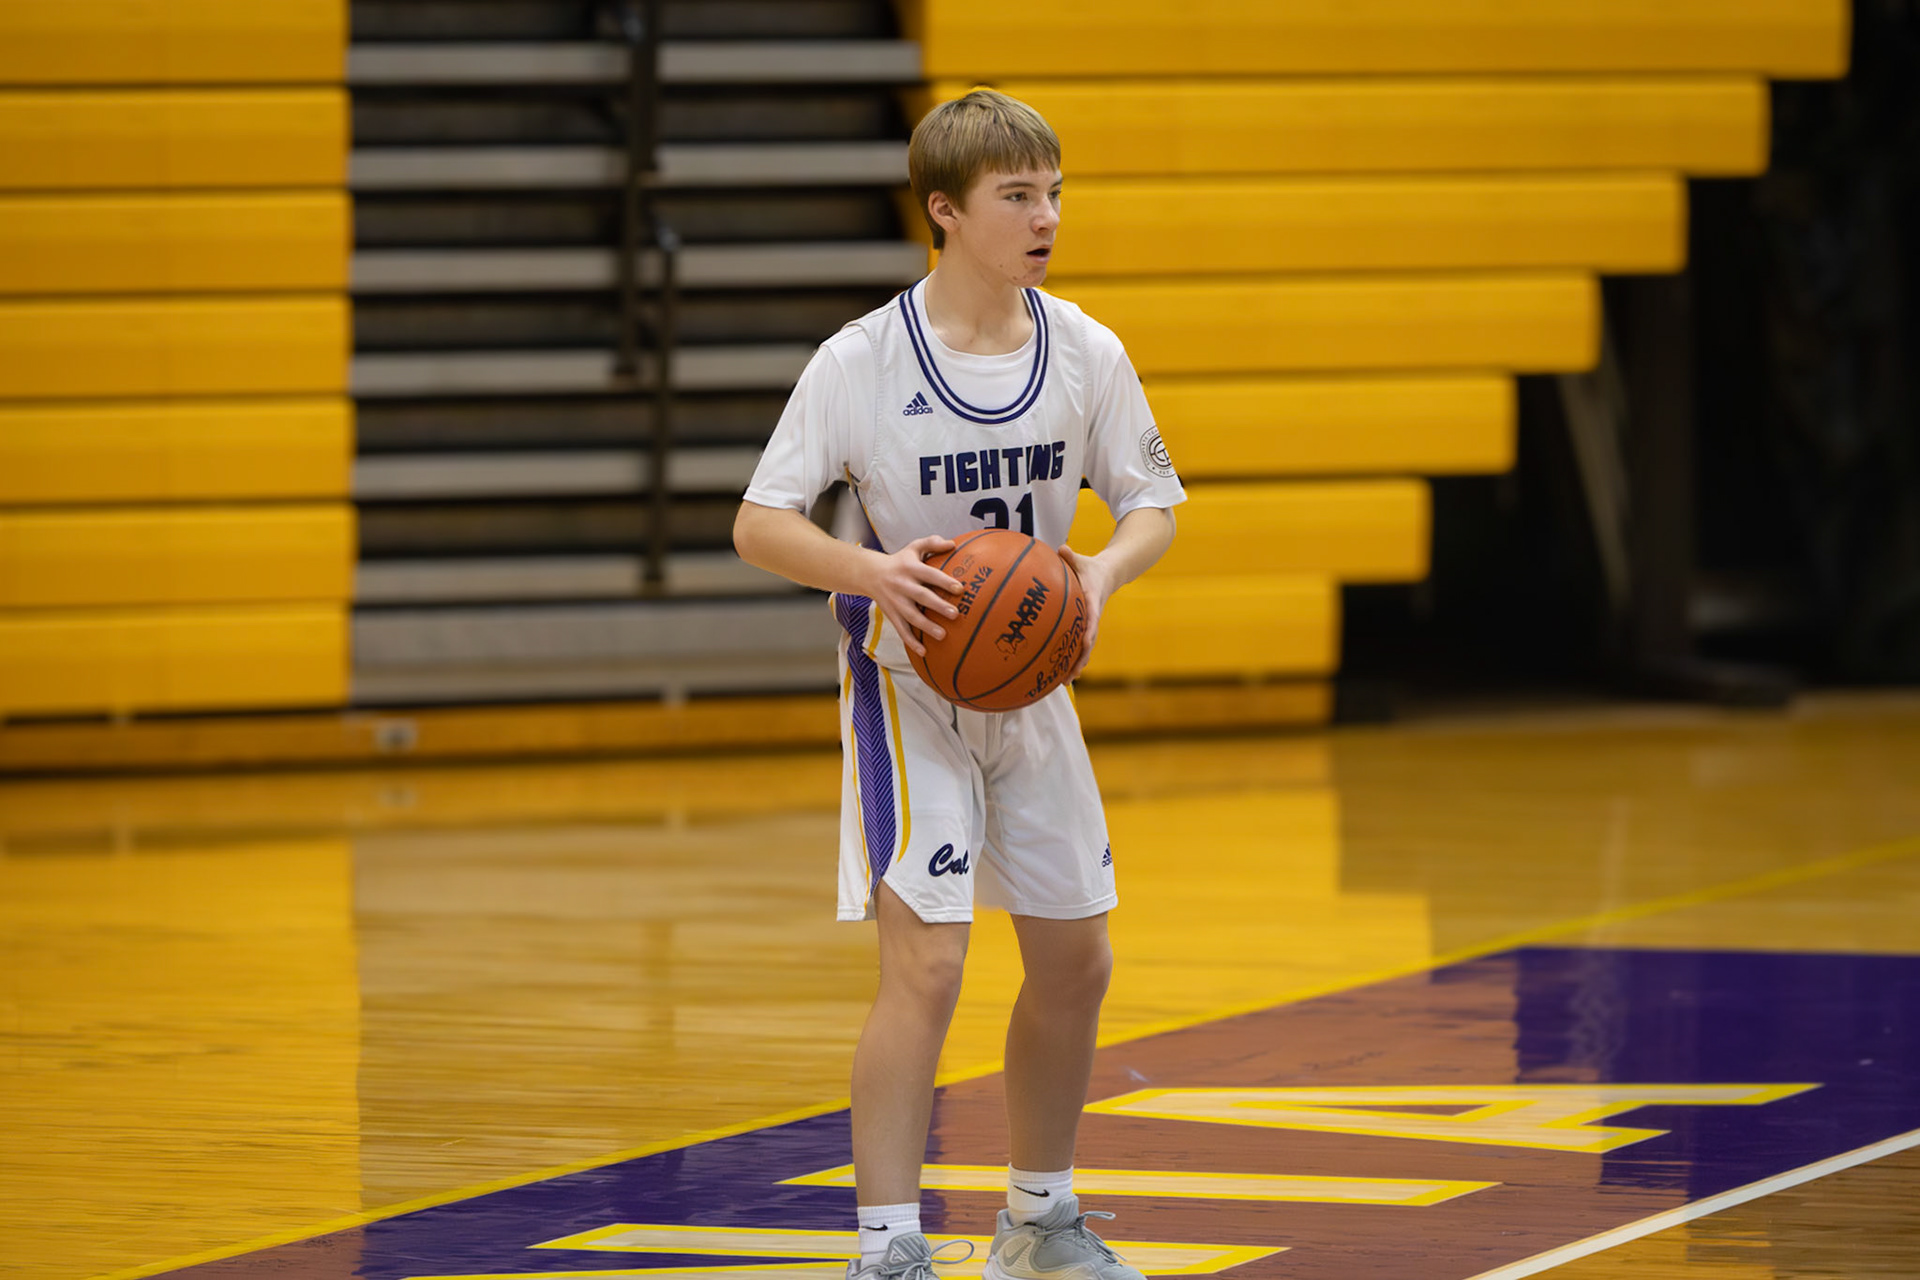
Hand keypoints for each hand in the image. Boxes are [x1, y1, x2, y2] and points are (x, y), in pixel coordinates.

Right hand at [862, 535, 960, 657]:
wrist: (870, 574)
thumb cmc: (900, 561)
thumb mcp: (913, 547)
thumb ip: (932, 543)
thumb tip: (953, 544)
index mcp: (910, 568)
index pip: (929, 574)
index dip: (944, 581)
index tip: (960, 589)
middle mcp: (902, 585)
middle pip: (921, 596)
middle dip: (938, 606)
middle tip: (955, 614)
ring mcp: (896, 602)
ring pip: (911, 616)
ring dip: (926, 627)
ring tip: (942, 635)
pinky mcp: (891, 614)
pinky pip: (901, 629)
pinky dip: (911, 641)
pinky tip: (923, 651)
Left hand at [1057, 544, 1111, 682]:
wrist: (1108, 575)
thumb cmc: (1090, 568)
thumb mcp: (1082, 560)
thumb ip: (1071, 556)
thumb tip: (1061, 548)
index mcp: (1092, 601)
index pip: (1092, 618)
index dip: (1089, 632)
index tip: (1084, 644)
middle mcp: (1093, 617)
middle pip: (1089, 641)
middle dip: (1081, 658)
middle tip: (1071, 674)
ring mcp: (1090, 625)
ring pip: (1085, 649)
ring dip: (1076, 665)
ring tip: (1065, 682)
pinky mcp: (1085, 628)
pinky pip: (1078, 646)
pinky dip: (1072, 659)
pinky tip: (1060, 674)